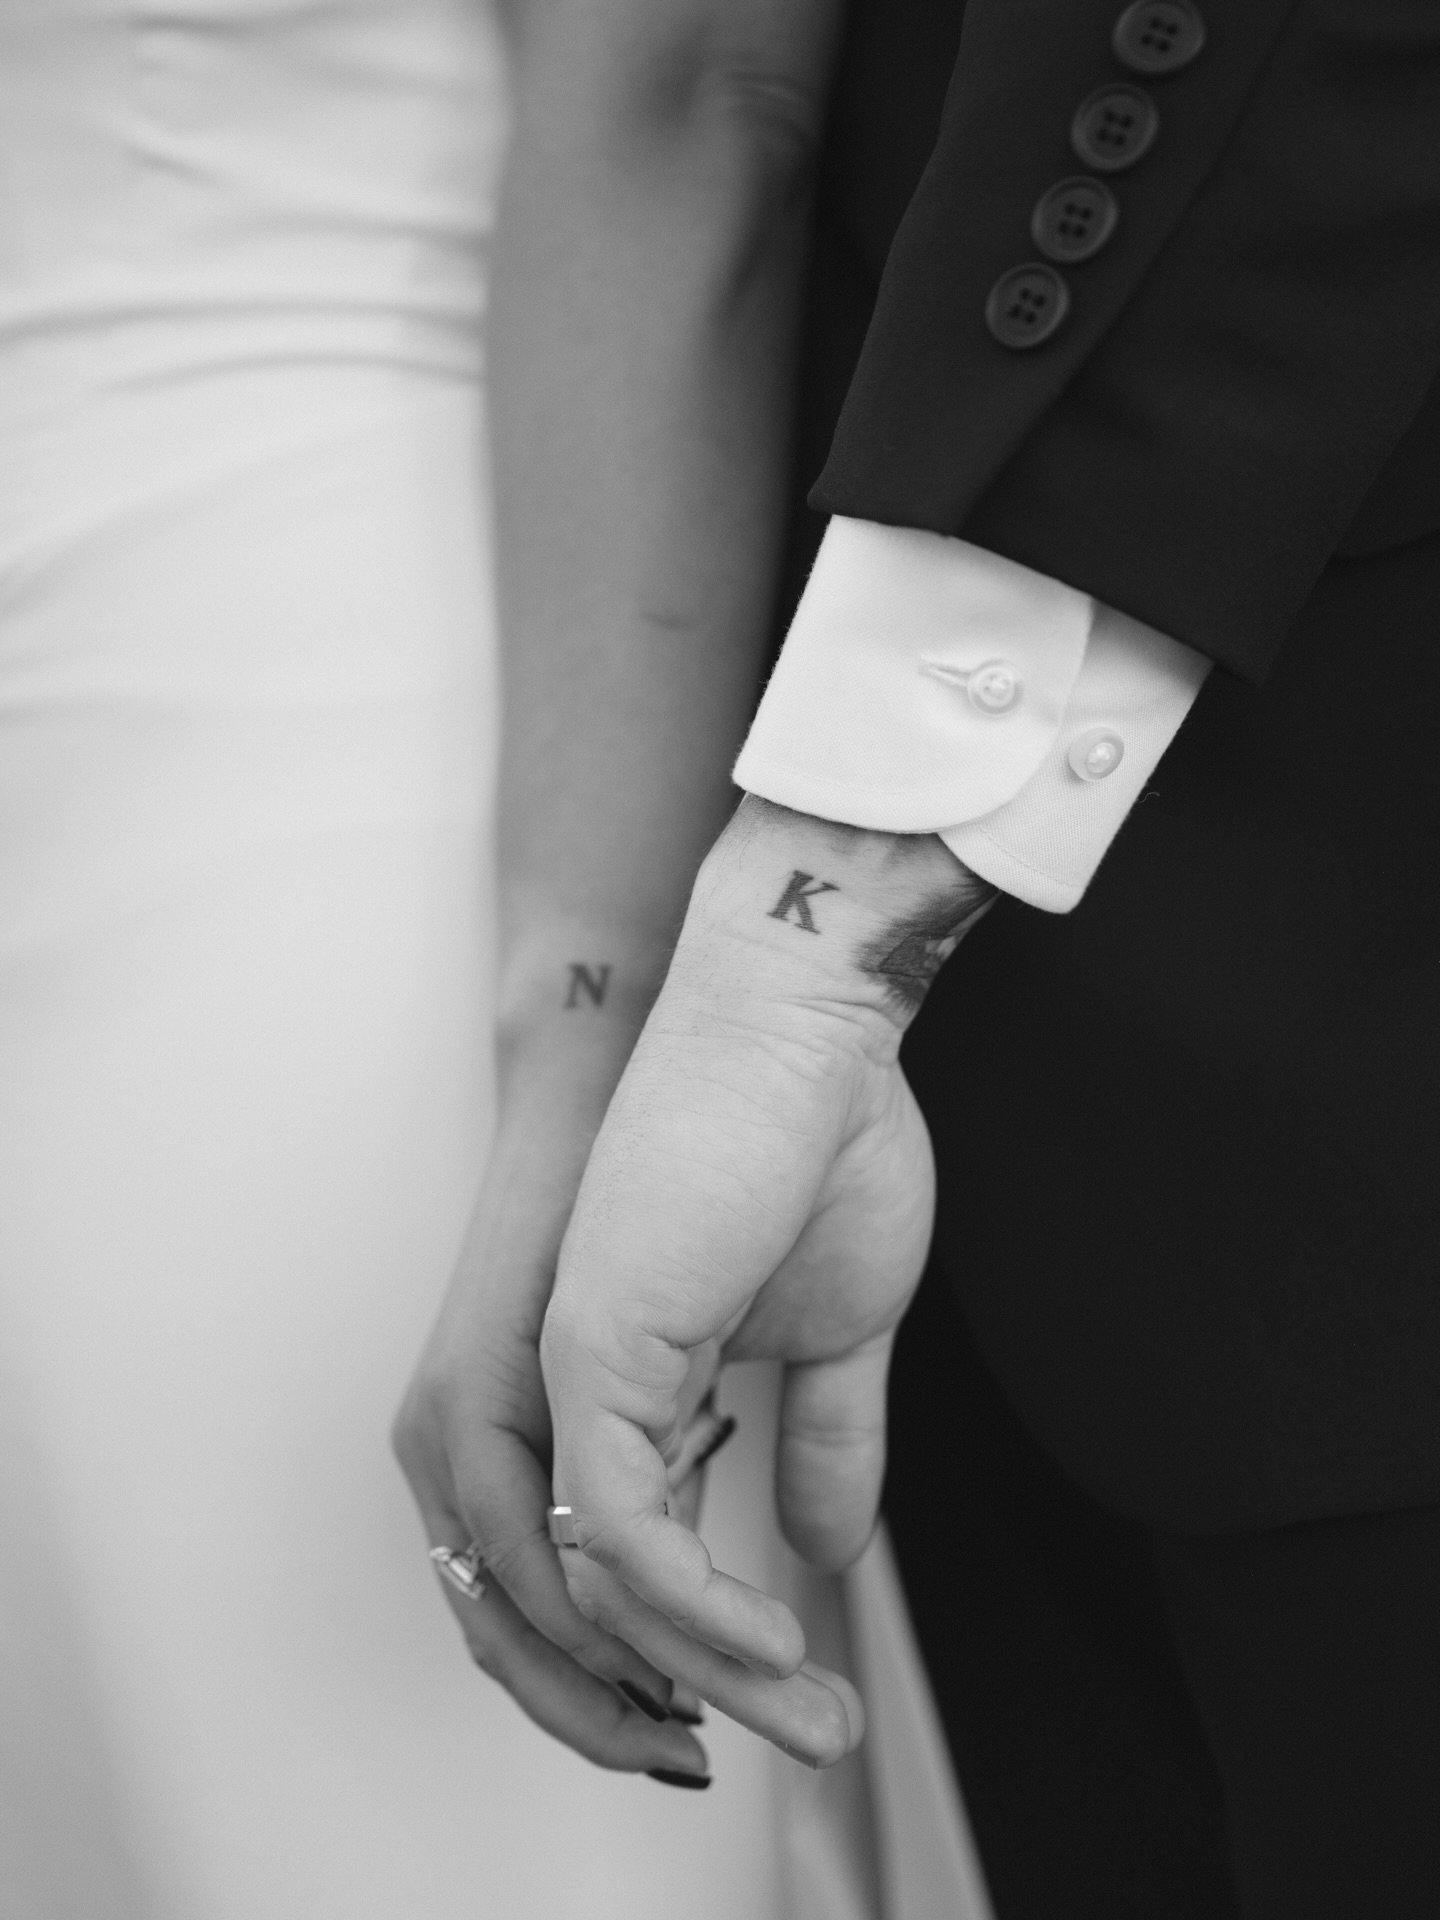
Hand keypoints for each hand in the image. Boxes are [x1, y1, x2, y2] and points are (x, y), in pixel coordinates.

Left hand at [540, 798, 994, 1764]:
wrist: (808, 1021)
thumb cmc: (824, 1140)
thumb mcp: (845, 1328)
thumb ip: (828, 1438)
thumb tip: (830, 1553)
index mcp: (635, 1382)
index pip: (633, 1555)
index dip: (700, 1648)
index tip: (796, 1699)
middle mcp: (579, 1389)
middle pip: (592, 1597)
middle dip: (690, 1698)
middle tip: (809, 1745)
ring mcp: (575, 1370)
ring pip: (598, 1586)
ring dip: (704, 1673)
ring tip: (807, 1709)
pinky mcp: (593, 1347)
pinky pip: (617, 1529)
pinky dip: (692, 1606)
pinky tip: (773, 1638)